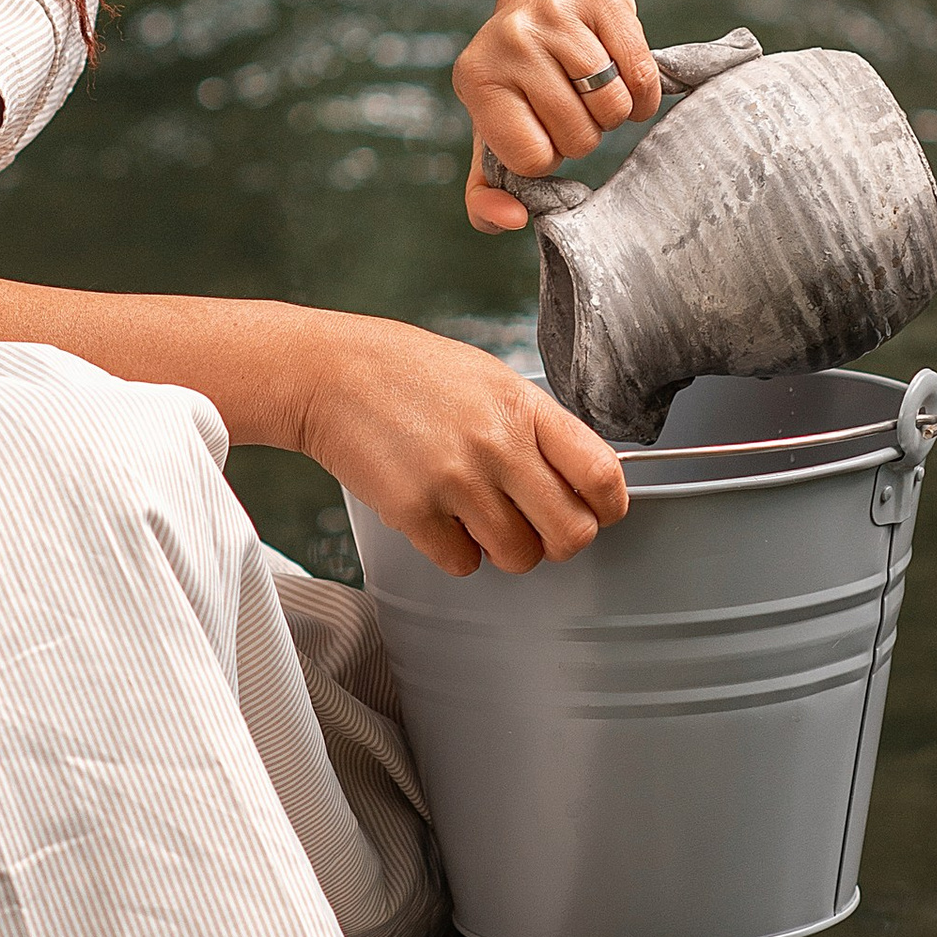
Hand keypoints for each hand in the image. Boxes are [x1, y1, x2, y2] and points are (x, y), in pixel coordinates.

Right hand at [298, 316, 628, 577]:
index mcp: (523, 406)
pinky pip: (462, 564)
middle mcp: (496, 444)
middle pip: (572, 534)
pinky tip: (438, 514)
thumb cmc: (406, 372)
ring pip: (519, 558)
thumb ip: (534, 425)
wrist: (327, 373)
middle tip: (536, 526)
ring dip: (503, 547)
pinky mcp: (414, 512)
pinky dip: (454, 550)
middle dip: (559, 540)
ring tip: (476, 513)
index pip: (602, 474)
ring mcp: (455, 480)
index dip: (609, 506)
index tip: (598, 510)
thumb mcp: (487, 378)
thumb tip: (579, 476)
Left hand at [453, 0, 659, 230]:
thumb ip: (486, 190)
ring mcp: (556, 16)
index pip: (531, 159)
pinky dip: (642, 96)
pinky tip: (624, 81)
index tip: (543, 130)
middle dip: (583, 133)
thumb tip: (512, 219)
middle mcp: (509, 42)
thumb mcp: (493, 127)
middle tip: (572, 103)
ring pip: (612, 109)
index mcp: (476, 79)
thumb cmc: (523, 74)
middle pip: (577, 137)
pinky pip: (641, 78)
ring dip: (614, 114)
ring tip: (594, 90)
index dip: (548, 155)